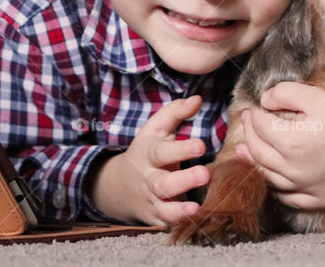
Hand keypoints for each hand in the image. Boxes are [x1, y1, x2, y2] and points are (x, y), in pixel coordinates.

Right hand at [86, 95, 208, 225]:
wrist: (120, 186)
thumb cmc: (148, 151)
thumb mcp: (156, 128)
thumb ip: (176, 112)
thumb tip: (197, 99)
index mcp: (149, 154)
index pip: (163, 152)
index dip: (182, 149)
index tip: (201, 145)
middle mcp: (150, 179)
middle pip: (163, 183)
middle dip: (183, 180)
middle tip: (204, 175)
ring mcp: (152, 201)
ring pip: (163, 208)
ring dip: (179, 209)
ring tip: (196, 207)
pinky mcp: (157, 218)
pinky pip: (167, 224)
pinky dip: (179, 224)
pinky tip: (195, 221)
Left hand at [236, 82, 324, 209]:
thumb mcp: (315, 96)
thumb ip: (284, 93)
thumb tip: (264, 101)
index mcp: (290, 141)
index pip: (259, 127)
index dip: (252, 116)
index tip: (251, 110)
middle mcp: (293, 168)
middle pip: (258, 153)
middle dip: (248, 136)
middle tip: (246, 125)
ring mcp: (305, 187)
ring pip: (268, 177)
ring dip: (253, 162)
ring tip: (245, 152)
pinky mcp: (319, 199)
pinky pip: (289, 198)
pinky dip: (275, 189)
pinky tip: (271, 180)